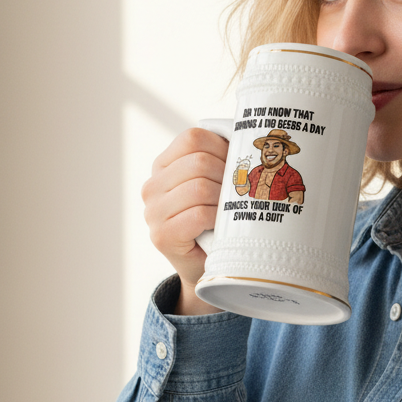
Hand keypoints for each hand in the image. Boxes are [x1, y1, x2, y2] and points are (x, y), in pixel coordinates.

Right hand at [142, 127, 228, 314]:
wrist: (207, 264)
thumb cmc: (216, 219)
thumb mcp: (214, 182)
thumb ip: (220, 159)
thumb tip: (249, 136)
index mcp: (163, 165)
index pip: (193, 138)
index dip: (222, 148)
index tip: (235, 166)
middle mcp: (152, 185)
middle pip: (199, 162)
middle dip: (227, 176)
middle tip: (238, 193)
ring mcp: (153, 211)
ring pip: (199, 187)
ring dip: (223, 199)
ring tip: (229, 210)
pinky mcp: (161, 235)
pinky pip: (198, 214)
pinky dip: (217, 218)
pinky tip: (220, 225)